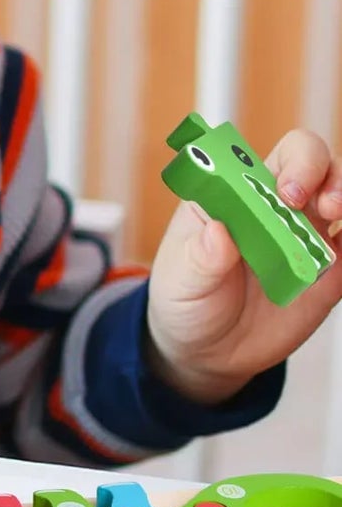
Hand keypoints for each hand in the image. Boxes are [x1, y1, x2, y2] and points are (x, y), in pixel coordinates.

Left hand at [146, 128, 341, 404]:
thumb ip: (200, 259)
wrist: (207, 350)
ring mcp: (303, 234)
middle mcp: (271, 205)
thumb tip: (217, 234)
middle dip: (324, 173)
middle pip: (311, 162)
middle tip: (322, 204)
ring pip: (340, 195)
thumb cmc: (184, 299)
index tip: (286, 193)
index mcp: (229, 195)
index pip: (260, 157)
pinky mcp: (328, 272)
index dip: (278, 164)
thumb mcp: (181, 281)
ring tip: (340, 214)